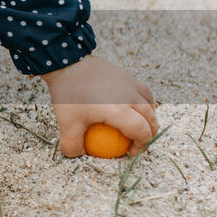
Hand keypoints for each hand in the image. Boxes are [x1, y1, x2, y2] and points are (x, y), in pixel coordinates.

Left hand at [40, 55, 158, 157]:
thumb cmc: (67, 94)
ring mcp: (129, 83)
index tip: (131, 153)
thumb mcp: (66, 123)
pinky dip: (143, 102)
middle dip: (149, 134)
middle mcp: (129, 96)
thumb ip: (72, 144)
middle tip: (139, 143)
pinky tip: (132, 107)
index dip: (141, 145)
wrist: (67, 61)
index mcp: (119, 110)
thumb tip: (79, 155)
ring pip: (149, 103)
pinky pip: (142, 91)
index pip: (141, 131)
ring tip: (140, 125)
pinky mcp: (125, 74)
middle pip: (150, 118)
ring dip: (149, 117)